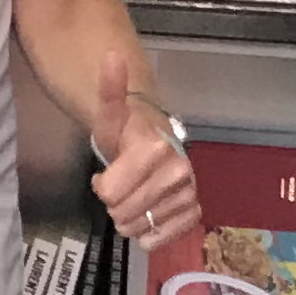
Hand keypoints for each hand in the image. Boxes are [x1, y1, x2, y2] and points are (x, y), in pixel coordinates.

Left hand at [89, 49, 196, 248]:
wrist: (156, 148)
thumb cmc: (127, 136)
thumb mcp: (111, 116)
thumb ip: (110, 90)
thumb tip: (110, 55)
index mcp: (156, 148)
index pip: (109, 192)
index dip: (102, 185)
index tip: (107, 173)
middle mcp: (178, 172)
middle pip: (121, 212)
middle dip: (115, 202)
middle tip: (122, 185)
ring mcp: (188, 194)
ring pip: (138, 228)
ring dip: (129, 219)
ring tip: (135, 198)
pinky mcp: (193, 214)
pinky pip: (160, 239)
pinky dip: (149, 234)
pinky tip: (149, 216)